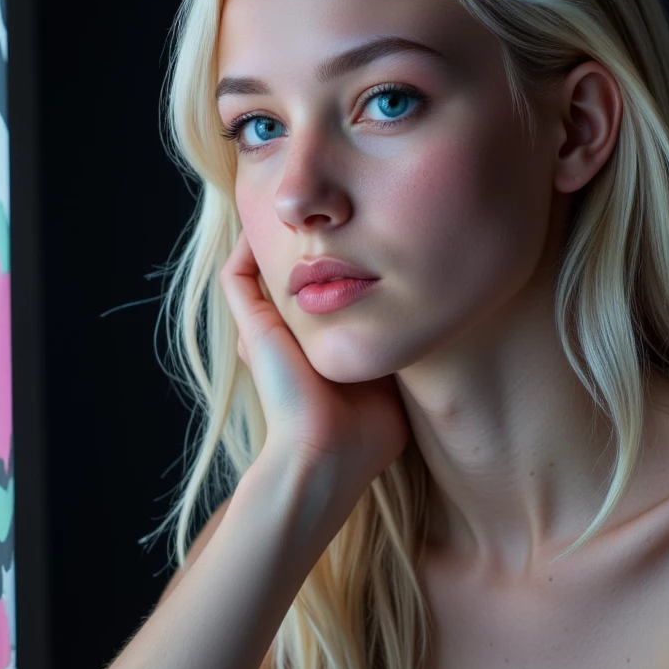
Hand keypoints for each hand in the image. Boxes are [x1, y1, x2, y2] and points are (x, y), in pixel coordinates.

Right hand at [219, 228, 411, 495]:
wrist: (330, 456)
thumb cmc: (367, 435)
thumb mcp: (393, 384)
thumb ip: (401, 355)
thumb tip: (431, 330)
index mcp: (319, 351)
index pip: (322, 301)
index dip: (338, 271)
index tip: (366, 243)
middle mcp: (290, 339)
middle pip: (289, 283)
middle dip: (306, 250)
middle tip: (330, 217)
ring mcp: (266, 333)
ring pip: (259, 273)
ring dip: (274, 242)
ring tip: (301, 213)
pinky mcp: (252, 328)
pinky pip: (237, 276)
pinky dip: (247, 246)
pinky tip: (274, 224)